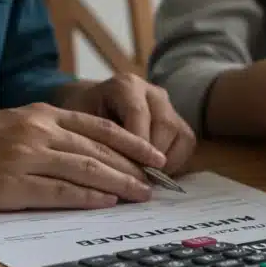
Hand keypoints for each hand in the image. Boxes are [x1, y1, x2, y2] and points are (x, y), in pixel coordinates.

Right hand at [0, 103, 167, 210]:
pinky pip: (61, 193)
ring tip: (142, 195)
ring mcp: (26, 158)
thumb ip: (48, 132)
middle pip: (101, 150)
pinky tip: (108, 203)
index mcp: (41, 114)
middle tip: (159, 182)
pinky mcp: (11, 185)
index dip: (134, 142)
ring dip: (120, 184)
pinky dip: (89, 198)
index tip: (157, 156)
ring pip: (88, 170)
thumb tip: (86, 152)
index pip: (101, 127)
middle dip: (134, 167)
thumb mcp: (11, 123)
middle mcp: (39, 132)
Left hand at [62, 72, 195, 174]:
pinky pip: (187, 143)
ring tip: (146, 179)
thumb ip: (94, 141)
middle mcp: (152, 92)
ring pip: (181, 134)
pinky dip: (175, 162)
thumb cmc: (81, 117)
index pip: (138, 113)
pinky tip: (156, 173)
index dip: (137, 144)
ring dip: (166, 162)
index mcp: (125, 86)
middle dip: (152, 157)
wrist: (92, 107)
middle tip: (138, 180)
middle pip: (165, 124)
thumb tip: (109, 171)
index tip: (129, 171)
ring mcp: (169, 105)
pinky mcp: (179, 120)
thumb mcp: (78, 123)